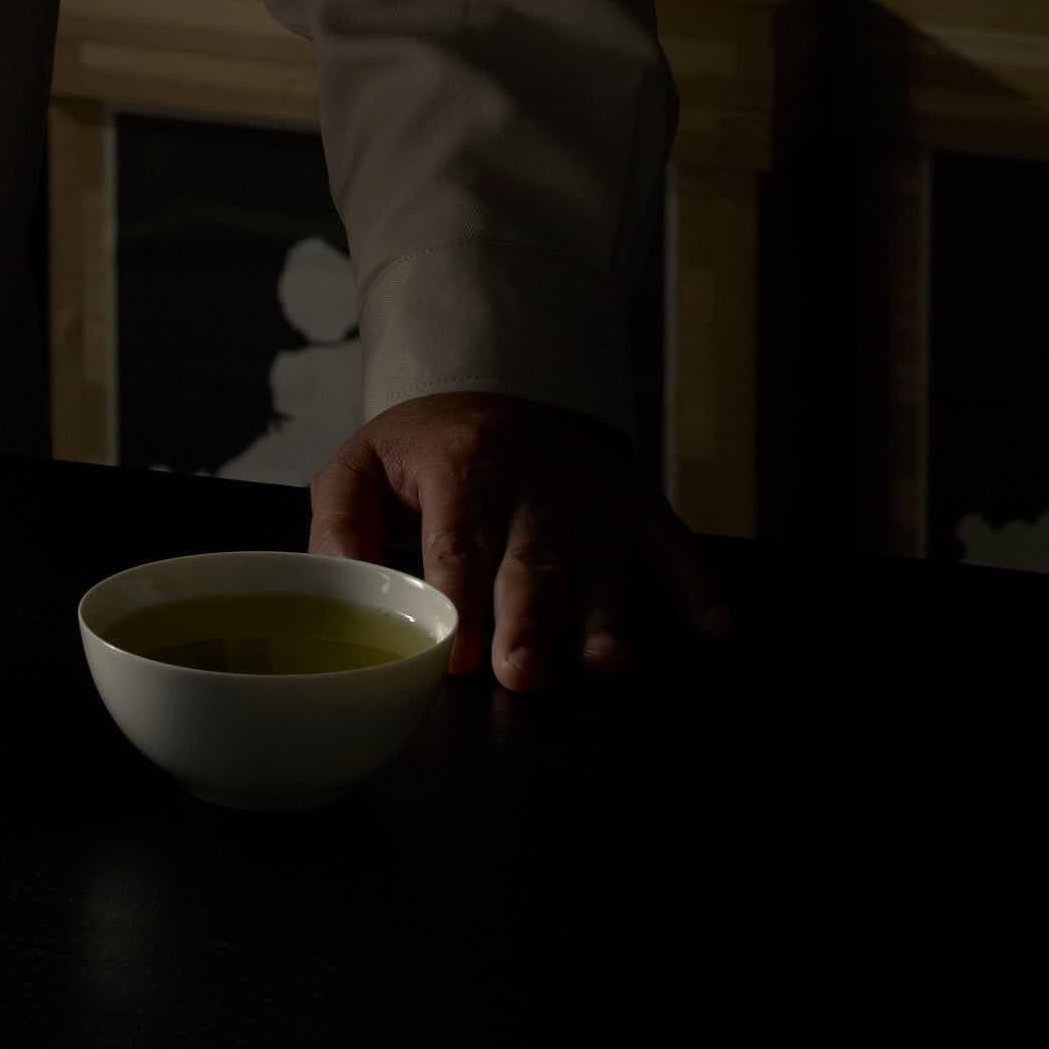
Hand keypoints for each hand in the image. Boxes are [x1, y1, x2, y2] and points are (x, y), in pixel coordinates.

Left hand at [307, 390, 726, 693]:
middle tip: (523, 675)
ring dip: (605, 616)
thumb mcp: (365, 464)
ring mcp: (593, 493)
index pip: (457, 542)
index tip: (456, 655)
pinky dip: (696, 586)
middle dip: (529, 622)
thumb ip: (341, 526)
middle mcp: (534, 480)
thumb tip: (334, 589)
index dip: (458, 600)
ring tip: (603, 662)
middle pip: (532, 563)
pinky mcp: (638, 503)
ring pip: (601, 564)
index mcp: (462, 466)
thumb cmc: (430, 445)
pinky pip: (673, 545)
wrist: (504, 374)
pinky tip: (713, 625)